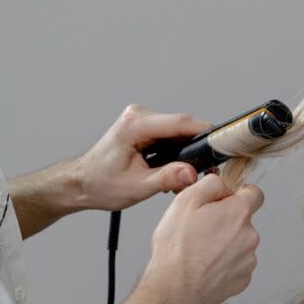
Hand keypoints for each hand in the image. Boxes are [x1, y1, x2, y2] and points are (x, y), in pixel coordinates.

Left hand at [70, 104, 210, 211]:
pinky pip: (170, 134)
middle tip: (206, 171)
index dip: (204, 133)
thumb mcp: (136, 187)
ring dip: (185, 151)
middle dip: (196, 148)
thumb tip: (192, 173)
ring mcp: (141, 119)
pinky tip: (174, 169)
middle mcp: (138, 115)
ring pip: (177, 131)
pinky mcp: (144, 126)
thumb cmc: (100, 184)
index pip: (180, 123)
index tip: (222, 145)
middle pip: (182, 126)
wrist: (81, 183)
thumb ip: (166, 179)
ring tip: (184, 176)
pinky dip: (176, 151)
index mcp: (135, 125)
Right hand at [138, 174, 262, 303]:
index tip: (222, 201)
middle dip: (225, 220)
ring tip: (199, 250)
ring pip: (240, 243)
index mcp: (238, 213)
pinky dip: (223, 263)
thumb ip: (210, 184)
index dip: (237, 193)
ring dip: (225, 243)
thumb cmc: (176, 248)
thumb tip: (222, 184)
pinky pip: (236, 264)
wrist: (174, 290)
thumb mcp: (185, 200)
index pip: (255, 194)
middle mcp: (250, 236)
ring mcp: (248, 261)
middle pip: (243, 220)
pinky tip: (204, 266)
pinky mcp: (242, 280)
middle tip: (200, 228)